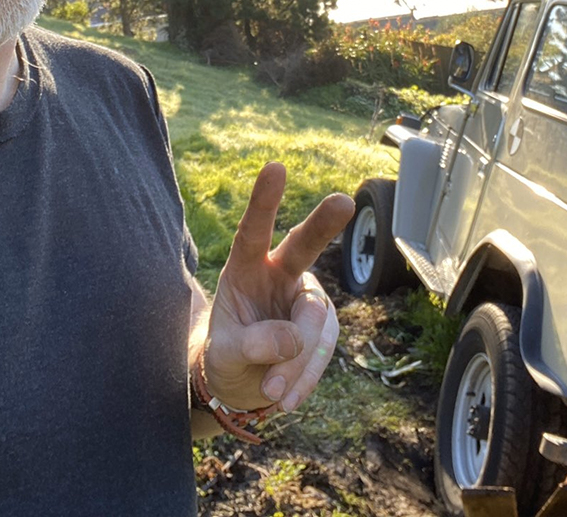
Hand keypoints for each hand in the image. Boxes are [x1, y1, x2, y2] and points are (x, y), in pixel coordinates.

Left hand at [201, 163, 354, 412]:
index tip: (275, 167)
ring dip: (296, 361)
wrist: (241, 383)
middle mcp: (280, 274)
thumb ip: (251, 344)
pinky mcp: (322, 327)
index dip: (264, 202)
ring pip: (314, 320)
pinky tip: (286, 399)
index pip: (253, 232)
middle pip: (304, 246)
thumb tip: (293, 340)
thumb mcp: (225, 352)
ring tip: (269, 392)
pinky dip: (305, 378)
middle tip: (341, 201)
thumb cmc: (226, 354)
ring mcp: (305, 299)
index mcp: (245, 268)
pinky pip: (322, 351)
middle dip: (324, 224)